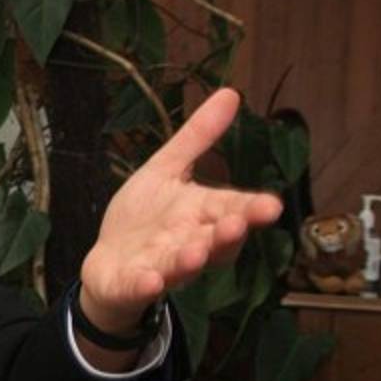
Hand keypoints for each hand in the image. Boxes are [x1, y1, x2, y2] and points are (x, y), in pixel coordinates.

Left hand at [79, 88, 282, 332]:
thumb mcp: (165, 170)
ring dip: (190, 261)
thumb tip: (230, 91)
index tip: (271, 206)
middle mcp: (190, 243)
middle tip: (237, 224)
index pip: (233, 209)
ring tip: (195, 252)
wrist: (108, 264)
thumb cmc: (144, 218)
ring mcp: (163, 267)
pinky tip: (150, 281)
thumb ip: (196, 138)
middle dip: (227, 235)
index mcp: (202, 214)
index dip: (252, 210)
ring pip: (183, 267)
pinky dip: (147, 286)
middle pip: (216, 243)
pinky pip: (142, 288)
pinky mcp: (134, 285)